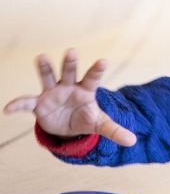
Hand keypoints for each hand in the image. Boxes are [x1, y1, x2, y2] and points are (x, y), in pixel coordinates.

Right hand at [3, 48, 135, 145]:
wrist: (67, 126)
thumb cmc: (85, 118)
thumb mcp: (100, 125)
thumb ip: (115, 131)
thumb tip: (133, 142)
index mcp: (86, 91)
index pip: (93, 78)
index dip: (97, 70)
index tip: (104, 61)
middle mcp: (68, 87)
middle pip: (69, 72)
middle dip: (70, 63)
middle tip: (72, 51)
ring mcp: (52, 93)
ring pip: (48, 78)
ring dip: (44, 68)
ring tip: (40, 57)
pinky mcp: (38, 104)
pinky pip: (26, 103)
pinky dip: (18, 105)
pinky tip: (8, 108)